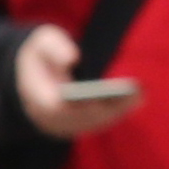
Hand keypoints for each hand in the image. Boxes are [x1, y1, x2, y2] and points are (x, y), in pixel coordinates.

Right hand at [13, 23, 134, 141]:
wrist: (29, 76)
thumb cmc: (39, 55)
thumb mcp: (41, 42)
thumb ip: (54, 48)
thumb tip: (73, 58)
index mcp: (36, 99)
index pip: (57, 107)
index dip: (80, 103)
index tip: (100, 95)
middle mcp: (47, 118)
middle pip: (80, 118)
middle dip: (107, 108)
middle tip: (134, 94)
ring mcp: (61, 125)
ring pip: (90, 123)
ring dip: (116, 112)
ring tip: (139, 96)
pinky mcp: (74, 126)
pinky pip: (95, 123)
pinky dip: (115, 113)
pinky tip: (134, 100)